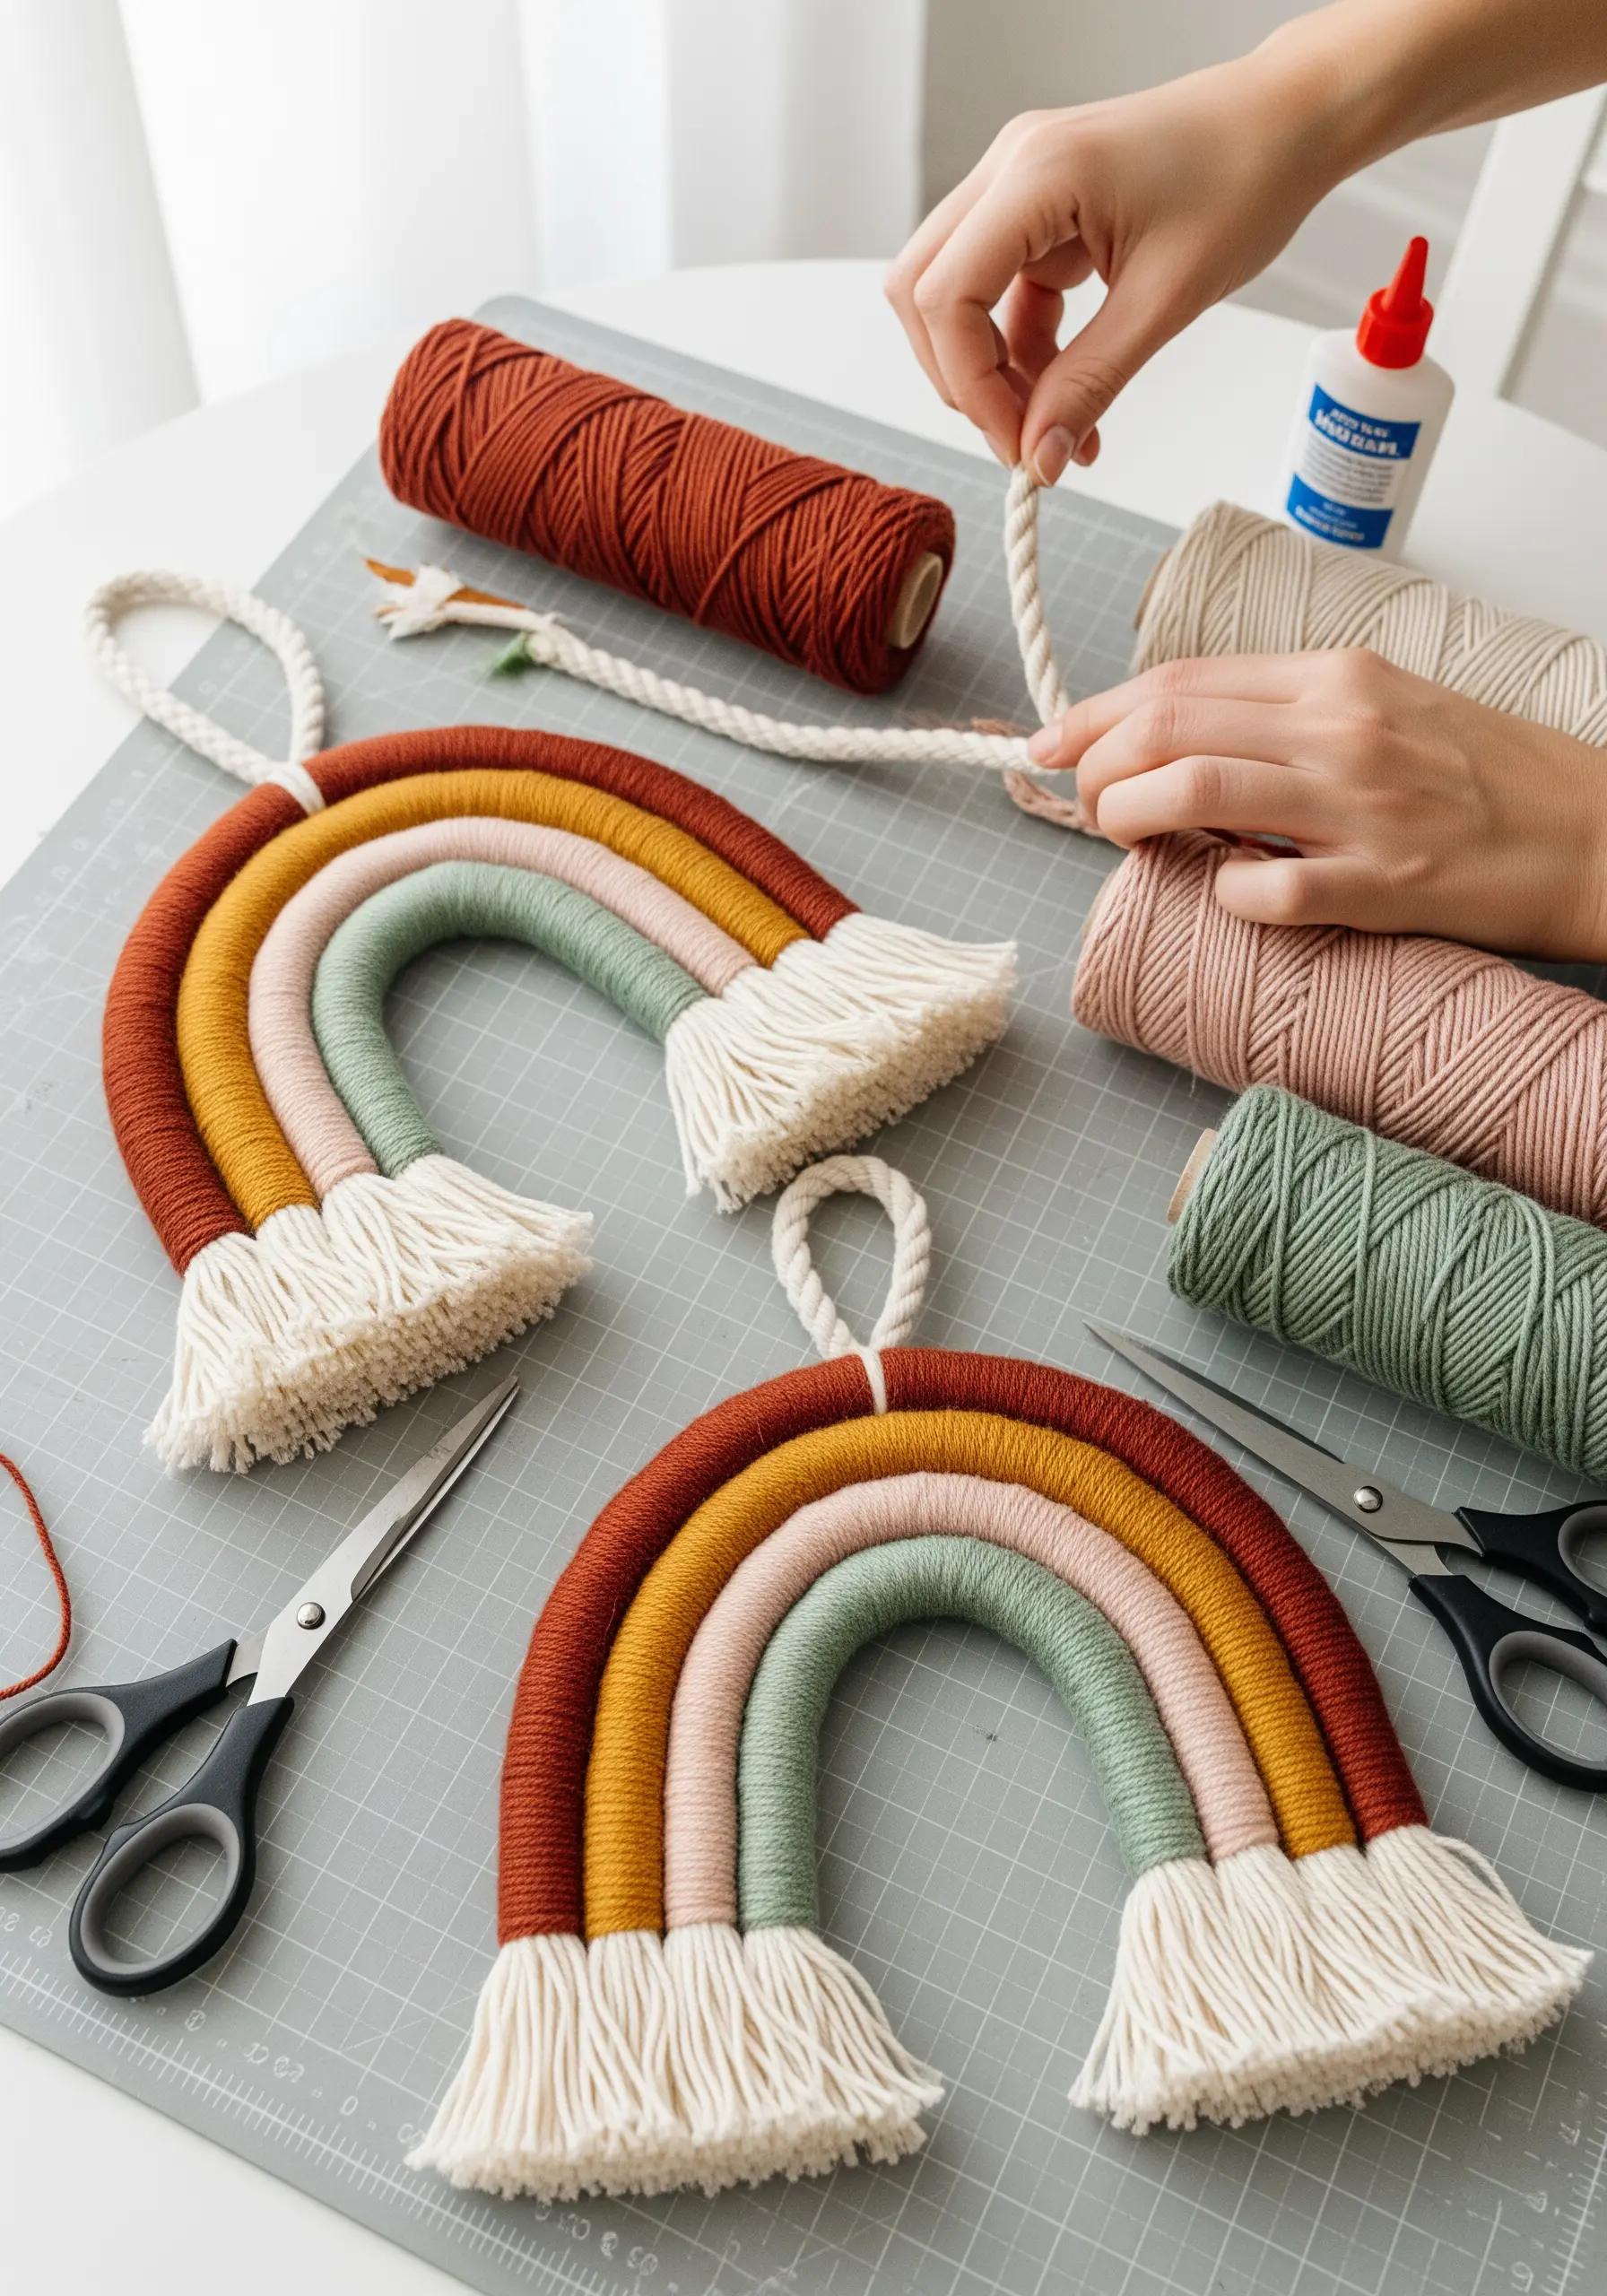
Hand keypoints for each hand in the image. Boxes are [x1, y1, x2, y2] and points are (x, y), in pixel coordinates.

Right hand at [884, 49, 1349, 478]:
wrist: (1287, 123)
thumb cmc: (1245, 179)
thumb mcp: (1167, 300)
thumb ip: (1092, 383)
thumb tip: (1039, 458)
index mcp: (1038, 174)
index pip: (944, 296)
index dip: (968, 385)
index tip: (1019, 443)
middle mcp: (1010, 167)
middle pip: (922, 292)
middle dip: (961, 379)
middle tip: (1023, 438)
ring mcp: (1018, 185)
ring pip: (952, 296)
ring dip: (990, 370)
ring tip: (1053, 423)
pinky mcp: (1038, 208)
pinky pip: (999, 293)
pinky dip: (1022, 351)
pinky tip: (1066, 393)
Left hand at [1031, 649, 1606, 960]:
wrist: (1597, 833)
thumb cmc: (1486, 782)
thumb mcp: (1384, 712)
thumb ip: (1286, 722)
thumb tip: (1180, 746)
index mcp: (1336, 681)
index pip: (1182, 681)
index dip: (1096, 713)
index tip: (1051, 742)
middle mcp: (1341, 729)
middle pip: (1167, 726)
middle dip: (1095, 766)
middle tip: (1084, 803)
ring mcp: (1360, 807)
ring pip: (1192, 790)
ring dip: (1129, 818)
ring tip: (1125, 839)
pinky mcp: (1384, 885)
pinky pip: (1264, 891)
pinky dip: (1222, 895)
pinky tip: (1224, 895)